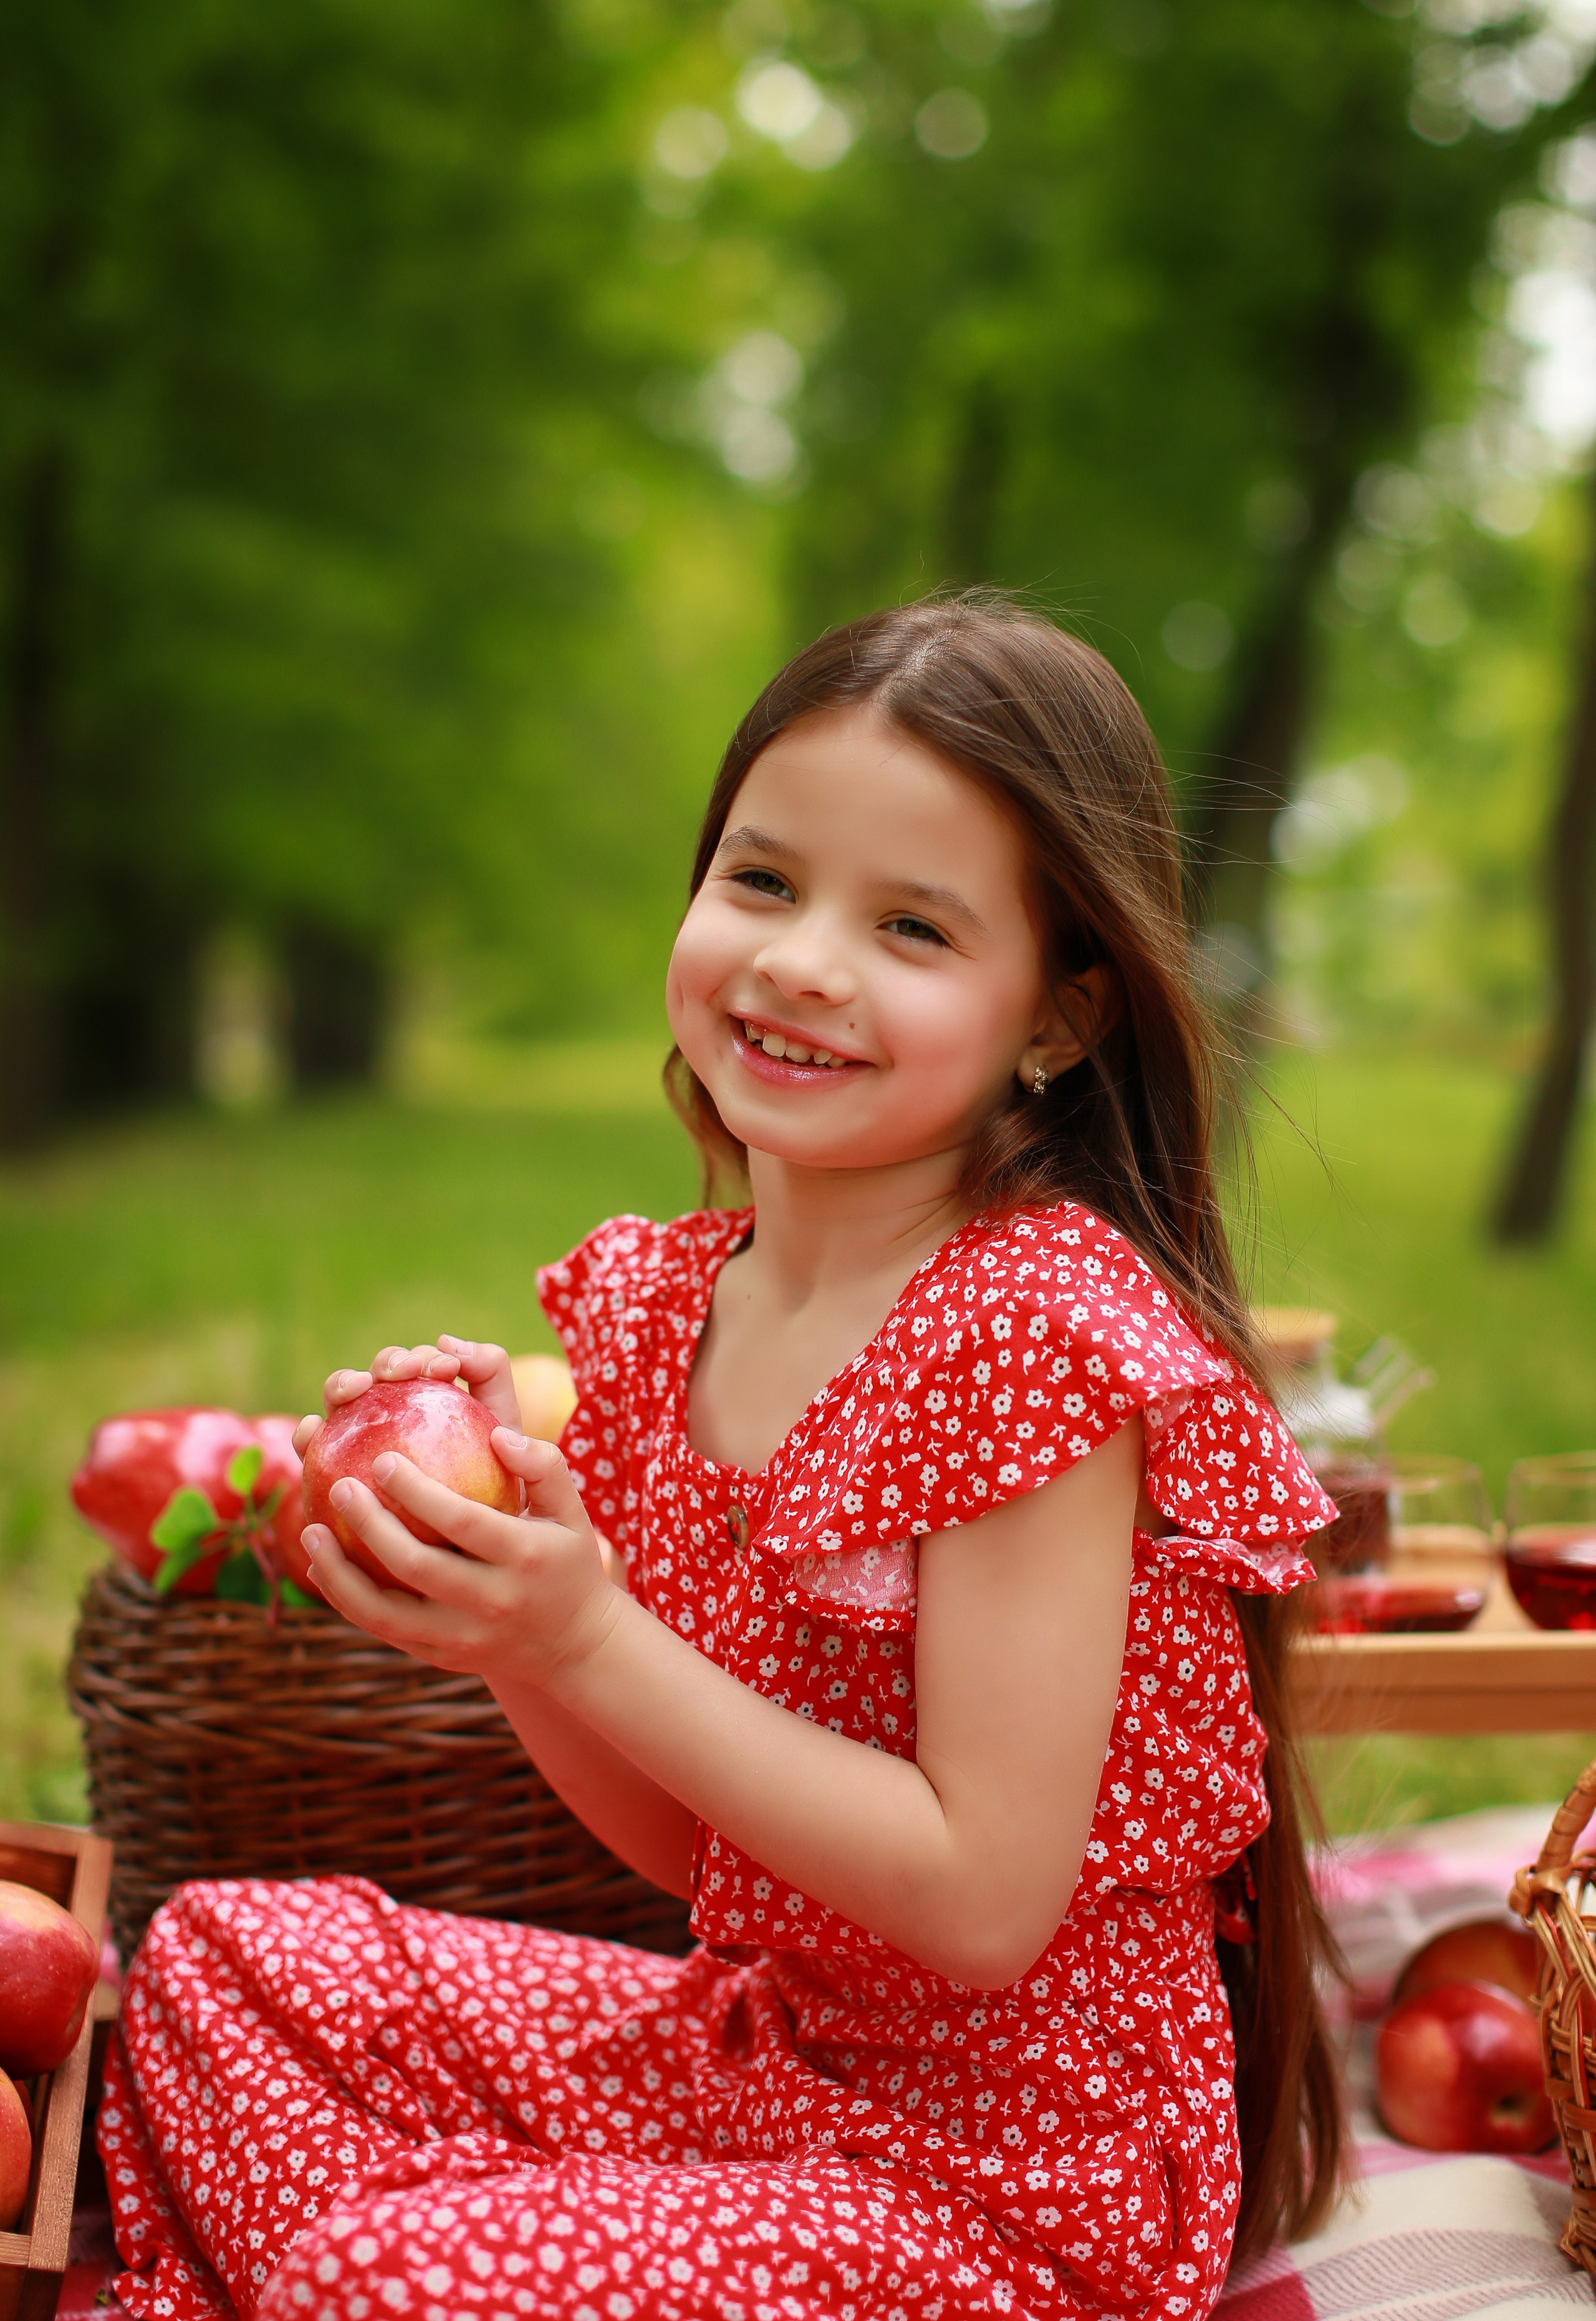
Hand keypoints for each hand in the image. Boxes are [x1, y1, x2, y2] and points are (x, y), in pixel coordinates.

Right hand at [291, 1336, 520, 1459]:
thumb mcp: (503, 1420)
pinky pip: (313, 1454)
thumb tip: (447, 1340)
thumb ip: (489, 1370)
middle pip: (376, 1376)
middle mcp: (387, 1412)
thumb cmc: (496, 1477)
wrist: (481, 1542)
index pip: (415, 1366)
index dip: (423, 1358)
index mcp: (422, 1395)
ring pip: (339, 1404)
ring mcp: (358, 1442)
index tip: (446, 1370)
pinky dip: (305, 1435)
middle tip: (402, 1373)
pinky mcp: (334, 1476)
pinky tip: (310, 1433)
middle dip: (384, 1363)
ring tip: (354, 1391)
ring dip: (341, 1385)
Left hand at [300, 1428, 622, 1692]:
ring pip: (385, 1612)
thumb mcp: (572, 1511)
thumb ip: (544, 1465)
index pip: (462, 1521)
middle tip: (339, 1486)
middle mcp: (491, 1601)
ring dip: (340, 1572)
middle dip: (370, 1525)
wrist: (576, 1646)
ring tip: (308, 1530)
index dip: (417, 1491)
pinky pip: (382, 1630)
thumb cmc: (567, 1561)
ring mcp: (462, 1637)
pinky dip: (347, 1599)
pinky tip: (320, 1566)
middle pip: (416, 1566)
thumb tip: (497, 1434)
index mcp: (523, 1558)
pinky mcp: (439, 1656)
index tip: (382, 1458)